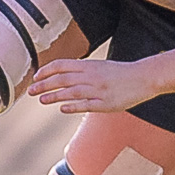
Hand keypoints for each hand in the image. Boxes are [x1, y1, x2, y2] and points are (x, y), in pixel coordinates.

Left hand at [28, 58, 158, 113]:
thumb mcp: (100, 66)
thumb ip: (82, 71)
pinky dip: (72, 106)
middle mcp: (91, 76)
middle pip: (62, 79)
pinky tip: (62, 109)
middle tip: (30, 91)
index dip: (46, 71)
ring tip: (42, 100)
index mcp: (89, 65)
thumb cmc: (120, 73)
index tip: (36, 77)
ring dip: (54, 96)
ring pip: (71, 92)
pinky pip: (86, 105)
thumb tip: (61, 76)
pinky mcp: (106, 104)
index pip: (61, 65)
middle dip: (43, 85)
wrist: (144, 78)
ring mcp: (98, 90)